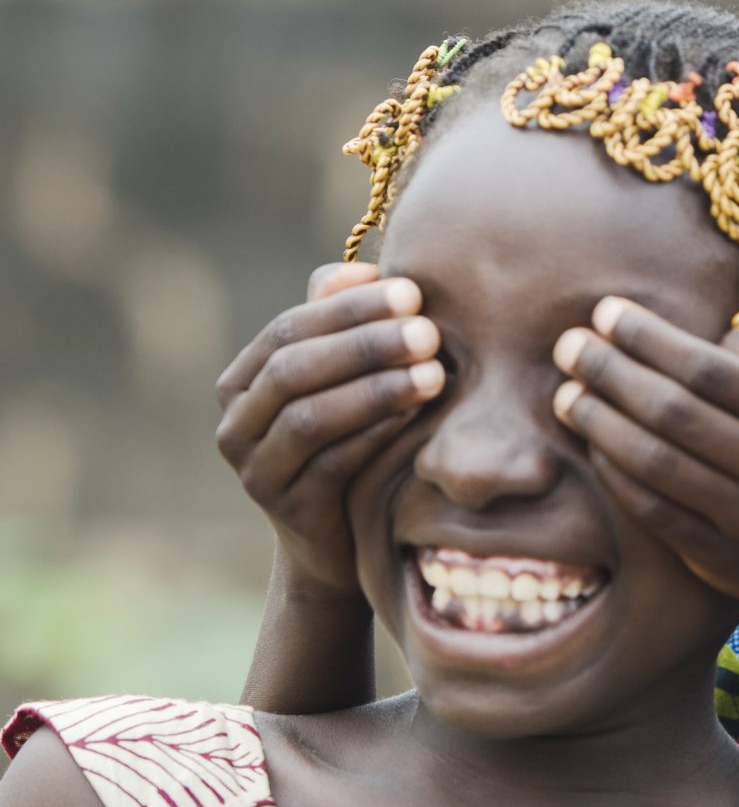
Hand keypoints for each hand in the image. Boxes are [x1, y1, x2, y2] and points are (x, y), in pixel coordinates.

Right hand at [215, 262, 444, 595]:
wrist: (341, 538)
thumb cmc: (351, 440)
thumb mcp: (344, 380)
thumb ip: (341, 323)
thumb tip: (368, 269)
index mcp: (243, 381)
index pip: (289, 328)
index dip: (349, 307)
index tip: (412, 291)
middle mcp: (235, 425)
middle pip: (294, 369)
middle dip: (365, 344)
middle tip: (428, 331)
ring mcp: (256, 472)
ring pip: (309, 417)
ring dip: (376, 389)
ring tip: (435, 373)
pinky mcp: (289, 511)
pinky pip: (331, 464)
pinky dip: (375, 433)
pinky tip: (417, 415)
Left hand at [551, 296, 738, 613]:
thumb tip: (704, 336)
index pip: (711, 369)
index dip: (650, 338)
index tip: (607, 312)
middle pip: (674, 412)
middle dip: (610, 372)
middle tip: (569, 345)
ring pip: (656, 463)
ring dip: (599, 423)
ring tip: (567, 394)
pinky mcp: (723, 561)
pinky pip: (653, 512)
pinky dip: (616, 475)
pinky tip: (594, 445)